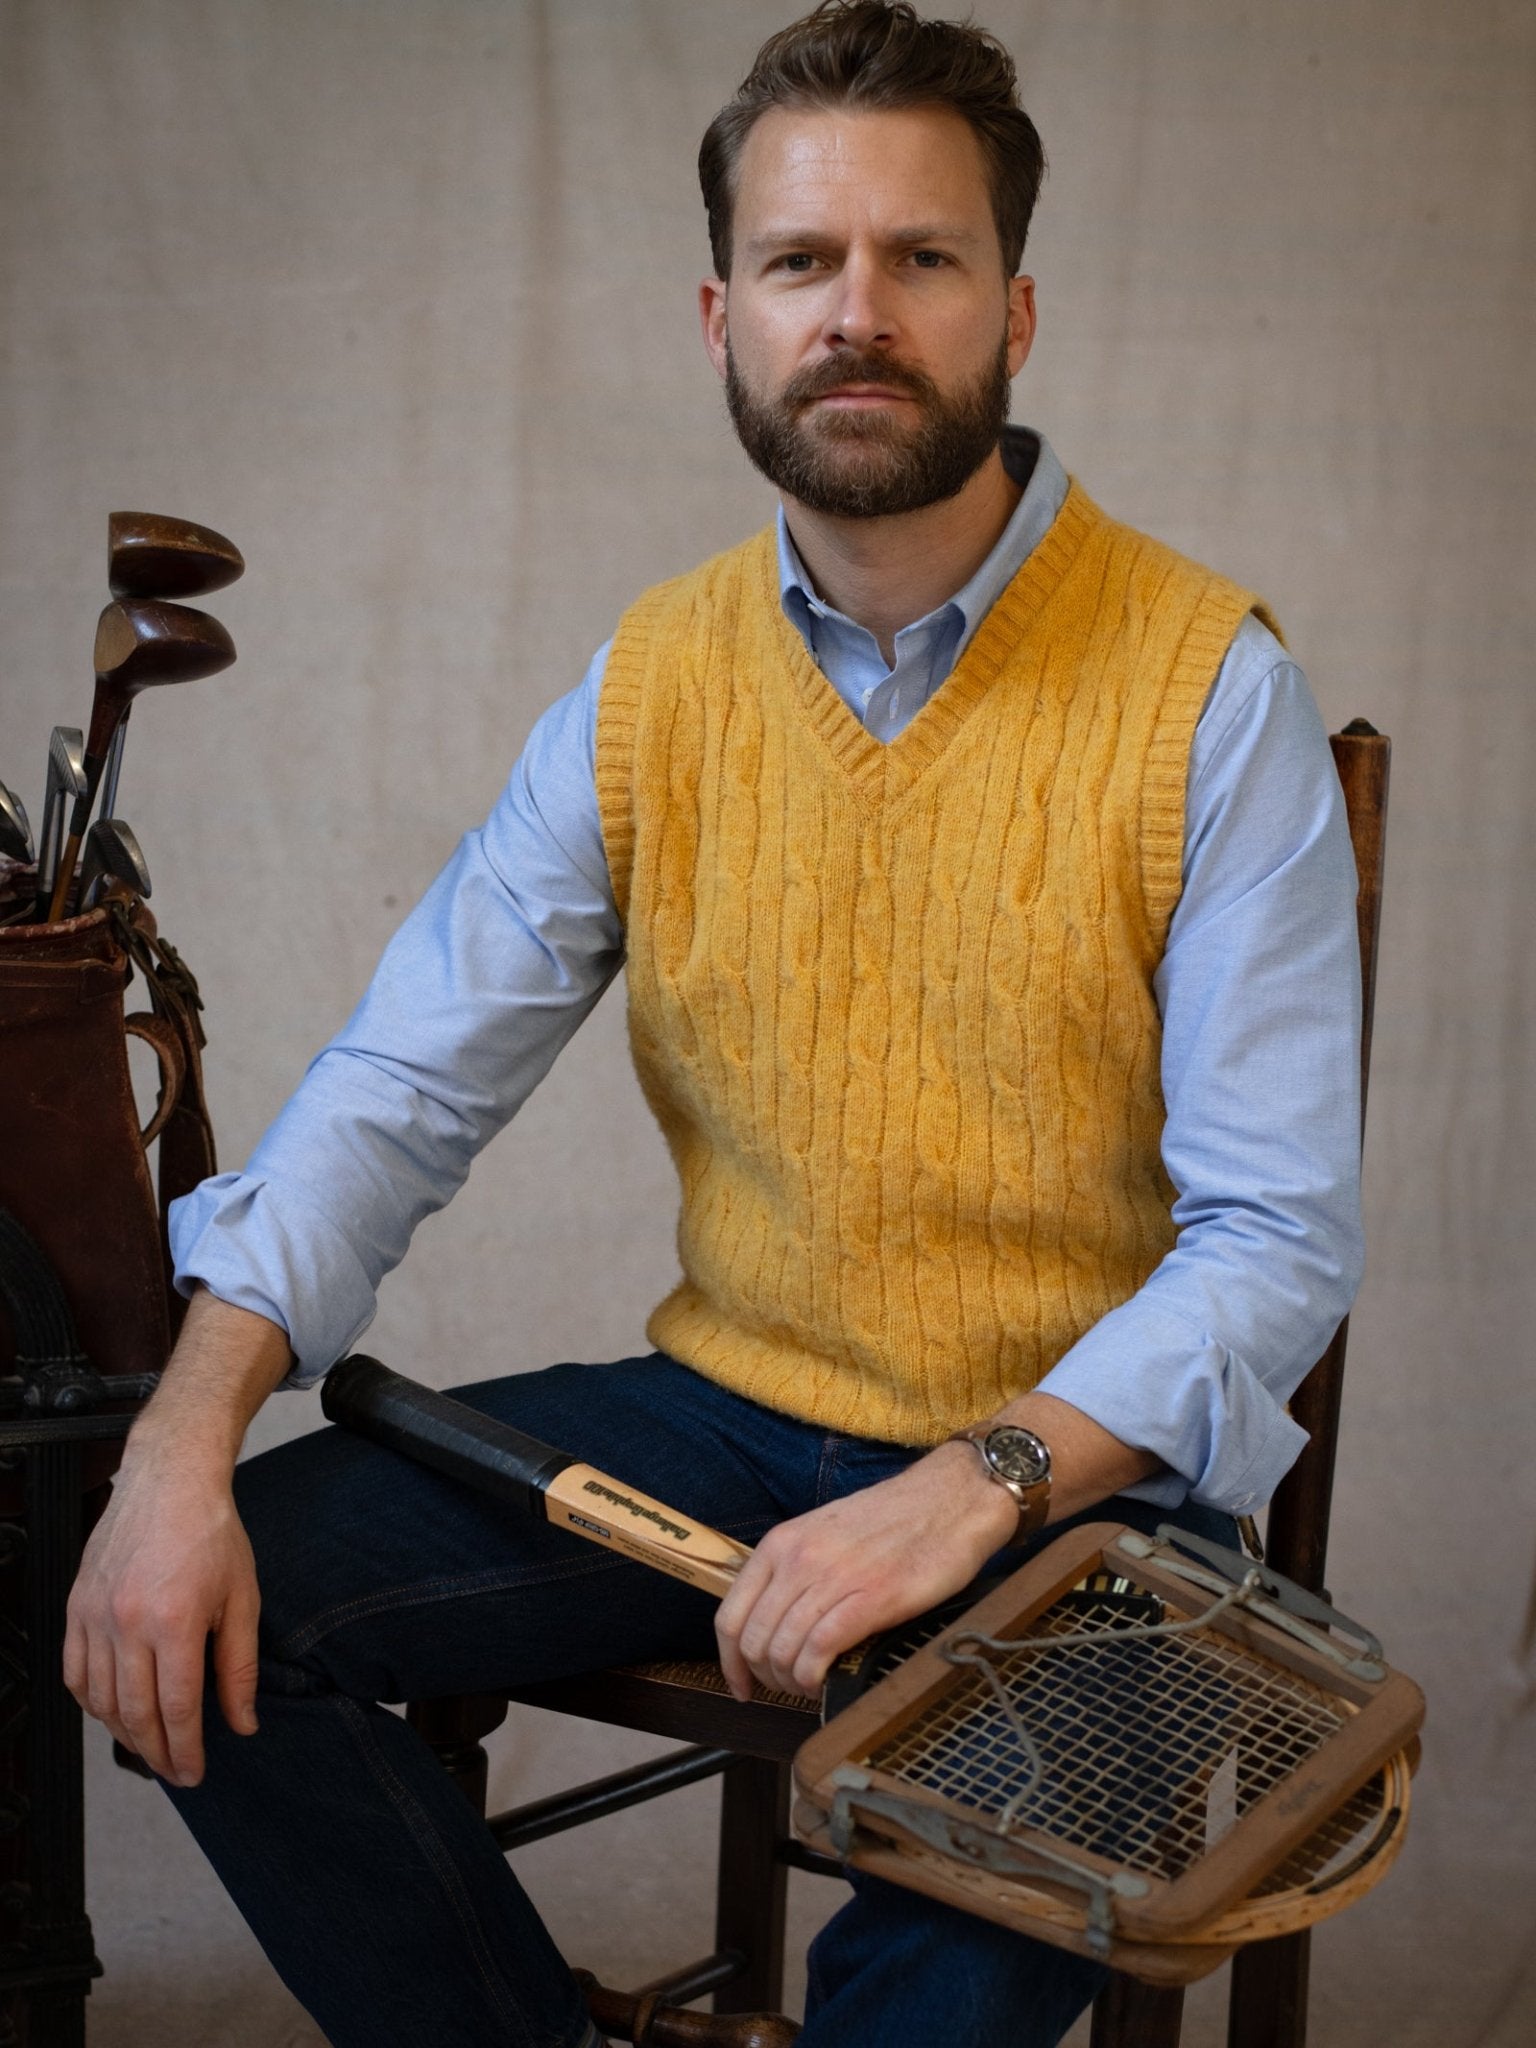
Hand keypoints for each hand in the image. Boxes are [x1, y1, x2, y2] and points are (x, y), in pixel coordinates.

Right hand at [64, 1444, 260, 1786]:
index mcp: (174, 1622)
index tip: (194, 1772)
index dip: (185, 1750)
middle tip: (176, 1771)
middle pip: (135, 1713)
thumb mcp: (243, 1599)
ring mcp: (95, 1616)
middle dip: (157, 1753)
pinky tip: (113, 1711)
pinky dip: (92, 1702)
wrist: (169, 1480)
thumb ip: (240, 1667)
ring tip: (150, 1747)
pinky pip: (74, 1673)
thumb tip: (242, 1722)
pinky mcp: (76, 1607)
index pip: (175, 1710)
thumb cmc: (211, 1532)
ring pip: (100, 1700)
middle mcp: (126, 1623)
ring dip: (124, 1733)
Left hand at [713, 1442, 1016, 1699]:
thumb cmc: (894, 1520)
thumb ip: (795, 1570)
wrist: (951, 1500)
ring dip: (790, 1682)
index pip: (730, 1615)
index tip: (741, 1685)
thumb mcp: (825, 1533)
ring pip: (782, 1650)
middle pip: (754, 1641)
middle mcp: (799, 1558)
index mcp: (783, 1542)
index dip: (730, 1662)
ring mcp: (833, 1577)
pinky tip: (823, 1682)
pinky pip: (819, 1650)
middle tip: (787, 1689)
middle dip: (765, 1678)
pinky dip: (813, 1677)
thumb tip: (775, 1623)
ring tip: (809, 1686)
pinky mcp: (871, 1598)